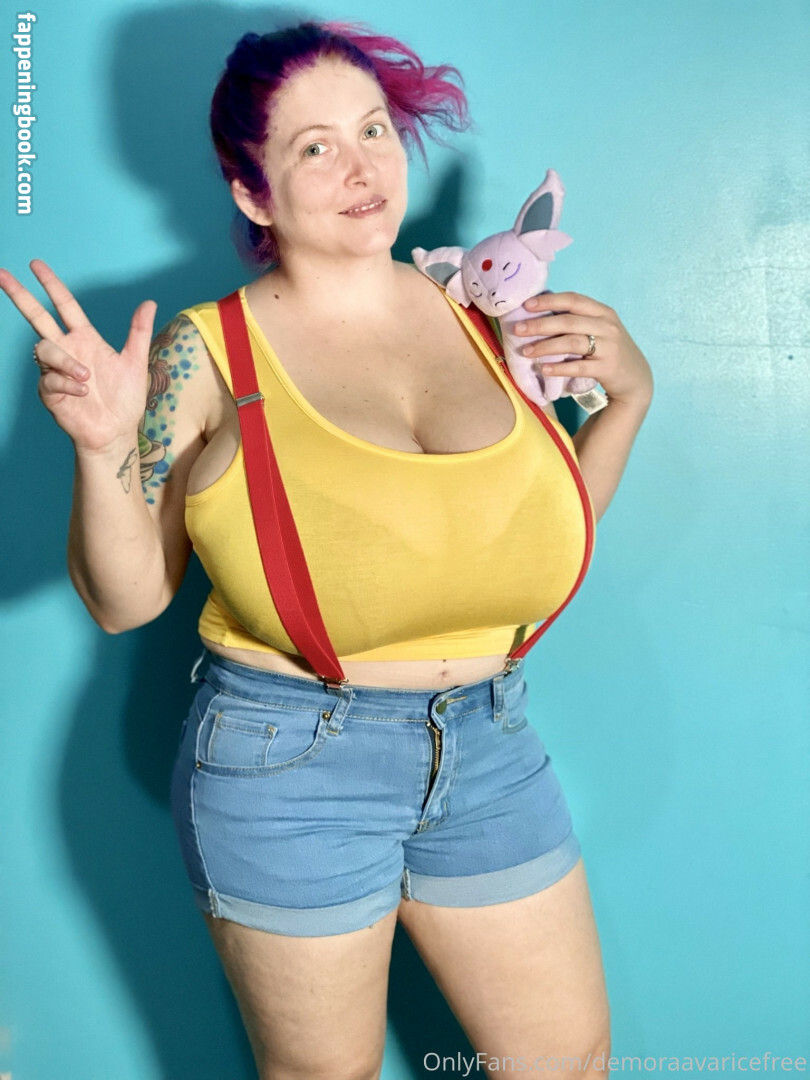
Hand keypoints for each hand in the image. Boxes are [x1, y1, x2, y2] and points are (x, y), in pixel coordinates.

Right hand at [0, 259, 156, 451]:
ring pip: (45, 349)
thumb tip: (149, 302)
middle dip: (20, 296)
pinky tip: (84, 391)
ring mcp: (55, 370)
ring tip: (88, 378)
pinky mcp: (49, 391)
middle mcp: (67, 350)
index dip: (51, 285)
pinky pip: (50, 379)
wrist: (117, 432)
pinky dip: (68, 383)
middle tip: (2, 274)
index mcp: (85, 338)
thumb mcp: (135, 362)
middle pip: (37, 317)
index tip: (35, 264)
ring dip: (66, 361)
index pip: (64, 305)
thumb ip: (138, 331)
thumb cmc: (125, 399)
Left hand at [514, 291, 652, 407]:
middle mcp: (608, 326)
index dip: (549, 301)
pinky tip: (544, 369)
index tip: (527, 305)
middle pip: (569, 321)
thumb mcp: (599, 329)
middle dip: (540, 325)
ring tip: (526, 351)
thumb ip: (577, 320)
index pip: (574, 300)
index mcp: (603, 312)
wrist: (635, 378)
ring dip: (545, 346)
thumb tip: (540, 313)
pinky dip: (560, 368)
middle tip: (518, 330)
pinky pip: (580, 367)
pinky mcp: (608, 368)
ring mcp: (610, 347)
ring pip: (572, 343)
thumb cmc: (609, 350)